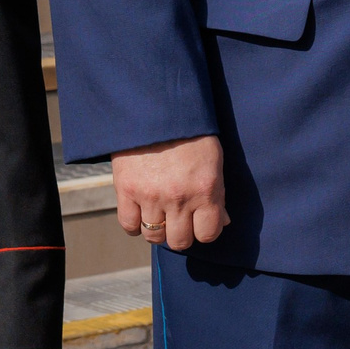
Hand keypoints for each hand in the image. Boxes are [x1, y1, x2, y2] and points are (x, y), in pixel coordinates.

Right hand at [113, 133, 226, 250]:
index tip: (200, 222)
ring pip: (154, 237)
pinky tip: (141, 213)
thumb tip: (223, 222)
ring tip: (159, 214)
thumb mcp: (213, 159)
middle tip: (179, 219)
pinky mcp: (126, 190)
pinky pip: (129, 226)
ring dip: (158, 229)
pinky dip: (135, 224)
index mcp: (205, 190)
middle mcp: (179, 198)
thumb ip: (218, 193)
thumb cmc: (191, 132)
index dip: (204, 231)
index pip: (208, 234)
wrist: (156, 107)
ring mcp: (151, 196)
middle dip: (181, 234)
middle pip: (180, 241)